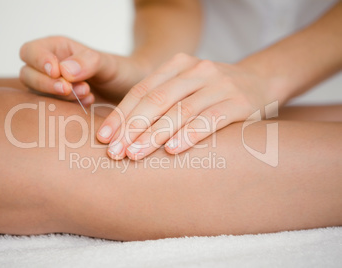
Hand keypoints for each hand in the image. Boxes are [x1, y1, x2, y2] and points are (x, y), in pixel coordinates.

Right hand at [19, 36, 148, 103]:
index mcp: (57, 49)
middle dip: (46, 83)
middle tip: (69, 89)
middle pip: (28, 74)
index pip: (31, 52)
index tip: (56, 72)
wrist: (130, 92)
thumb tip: (63, 70)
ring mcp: (52, 88)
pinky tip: (87, 103)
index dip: (39, 61)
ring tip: (86, 94)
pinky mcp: (59, 106)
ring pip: (37, 94)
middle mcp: (50, 68)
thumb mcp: (108, 64)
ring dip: (57, 97)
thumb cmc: (118, 72)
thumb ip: (88, 62)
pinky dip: (66, 108)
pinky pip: (50, 108)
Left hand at [97, 53, 272, 159]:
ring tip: (135, 155)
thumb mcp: (186, 88)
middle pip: (157, 99)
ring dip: (155, 135)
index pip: (142, 90)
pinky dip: (190, 135)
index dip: (121, 115)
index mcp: (177, 65)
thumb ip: (161, 102)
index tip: (104, 138)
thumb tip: (123, 133)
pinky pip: (210, 119)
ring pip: (180, 111)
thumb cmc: (212, 93)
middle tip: (116, 152)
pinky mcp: (239, 102)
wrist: (261, 81)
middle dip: (132, 128)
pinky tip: (172, 150)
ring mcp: (219, 84)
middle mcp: (196, 70)